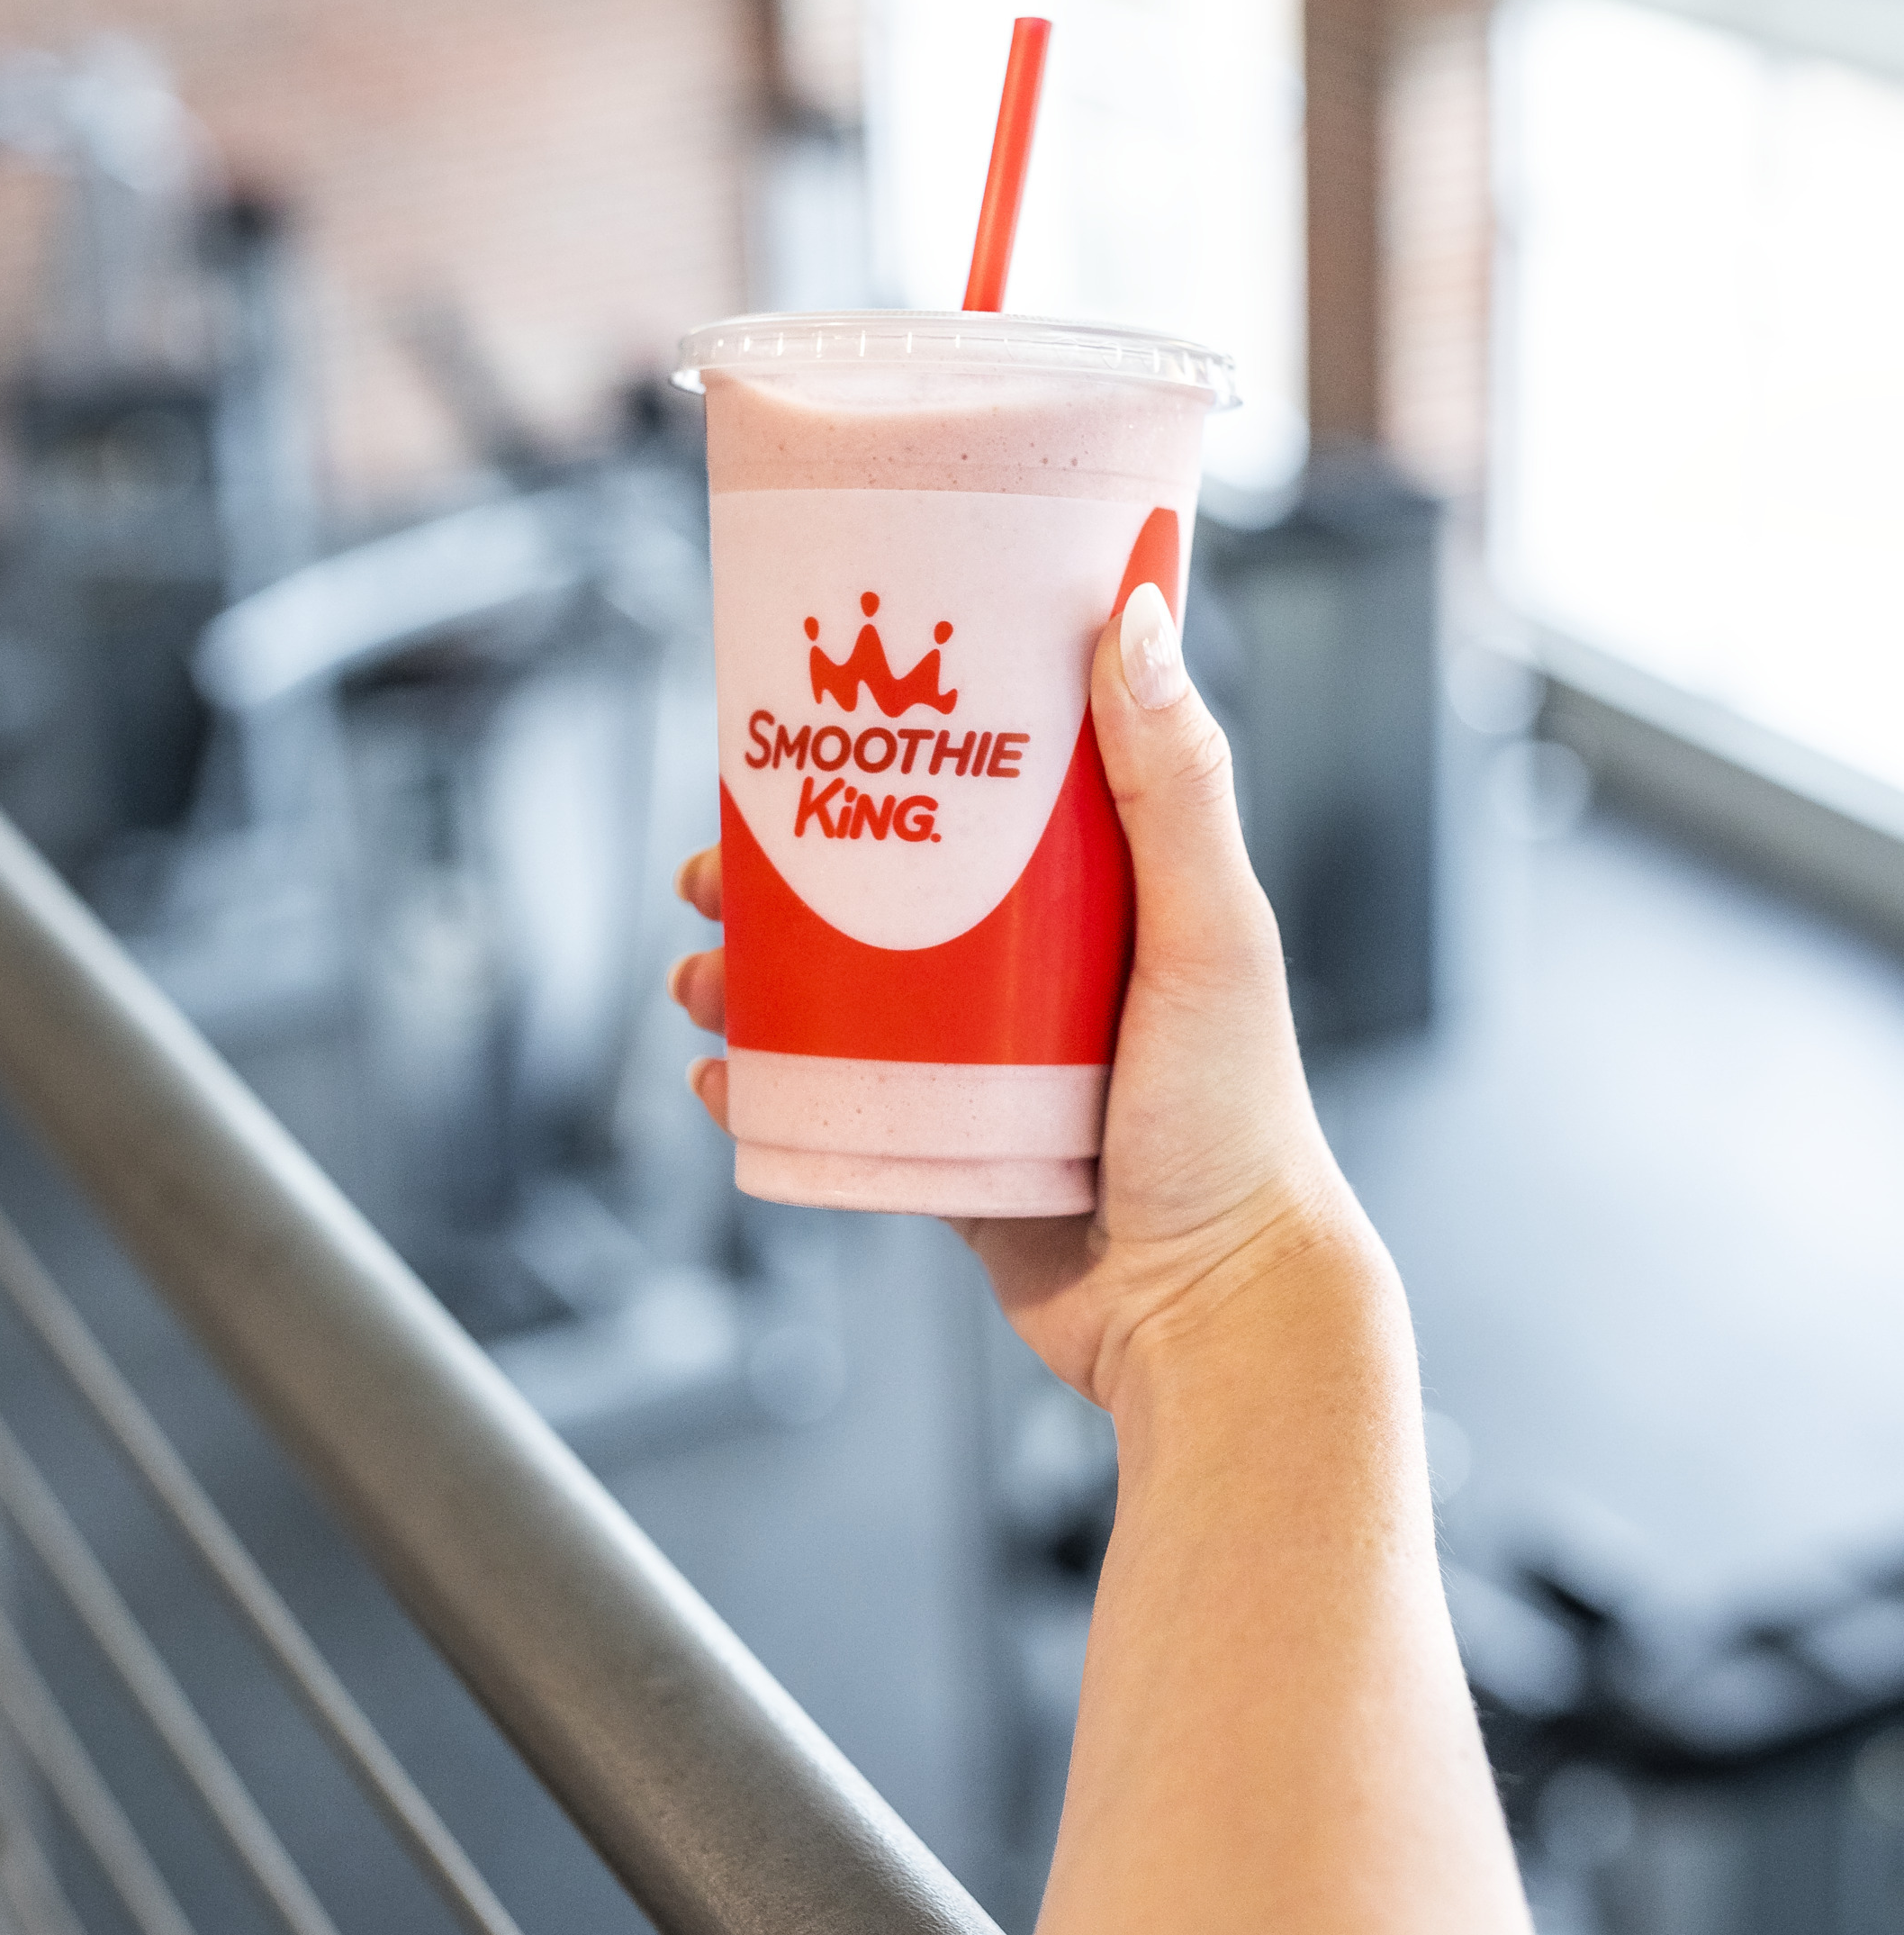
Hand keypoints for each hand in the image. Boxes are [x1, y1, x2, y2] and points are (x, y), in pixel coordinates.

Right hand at [669, 582, 1366, 1407]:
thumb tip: (1130, 615)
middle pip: (886, 876)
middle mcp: (1042, 961)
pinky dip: (765, 1078)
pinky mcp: (950, 1144)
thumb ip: (1175, 786)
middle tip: (710, 862)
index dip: (893, 735)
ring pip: (841, 985)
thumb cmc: (1237, 1127)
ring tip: (697, 974)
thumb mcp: (1209, 934)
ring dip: (750, 970)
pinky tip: (718, 1072)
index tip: (807, 708)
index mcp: (1107, 888)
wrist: (1211, 1319)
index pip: (988, 776)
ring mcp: (988, 1055)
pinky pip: (837, 1096)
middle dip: (781, 861)